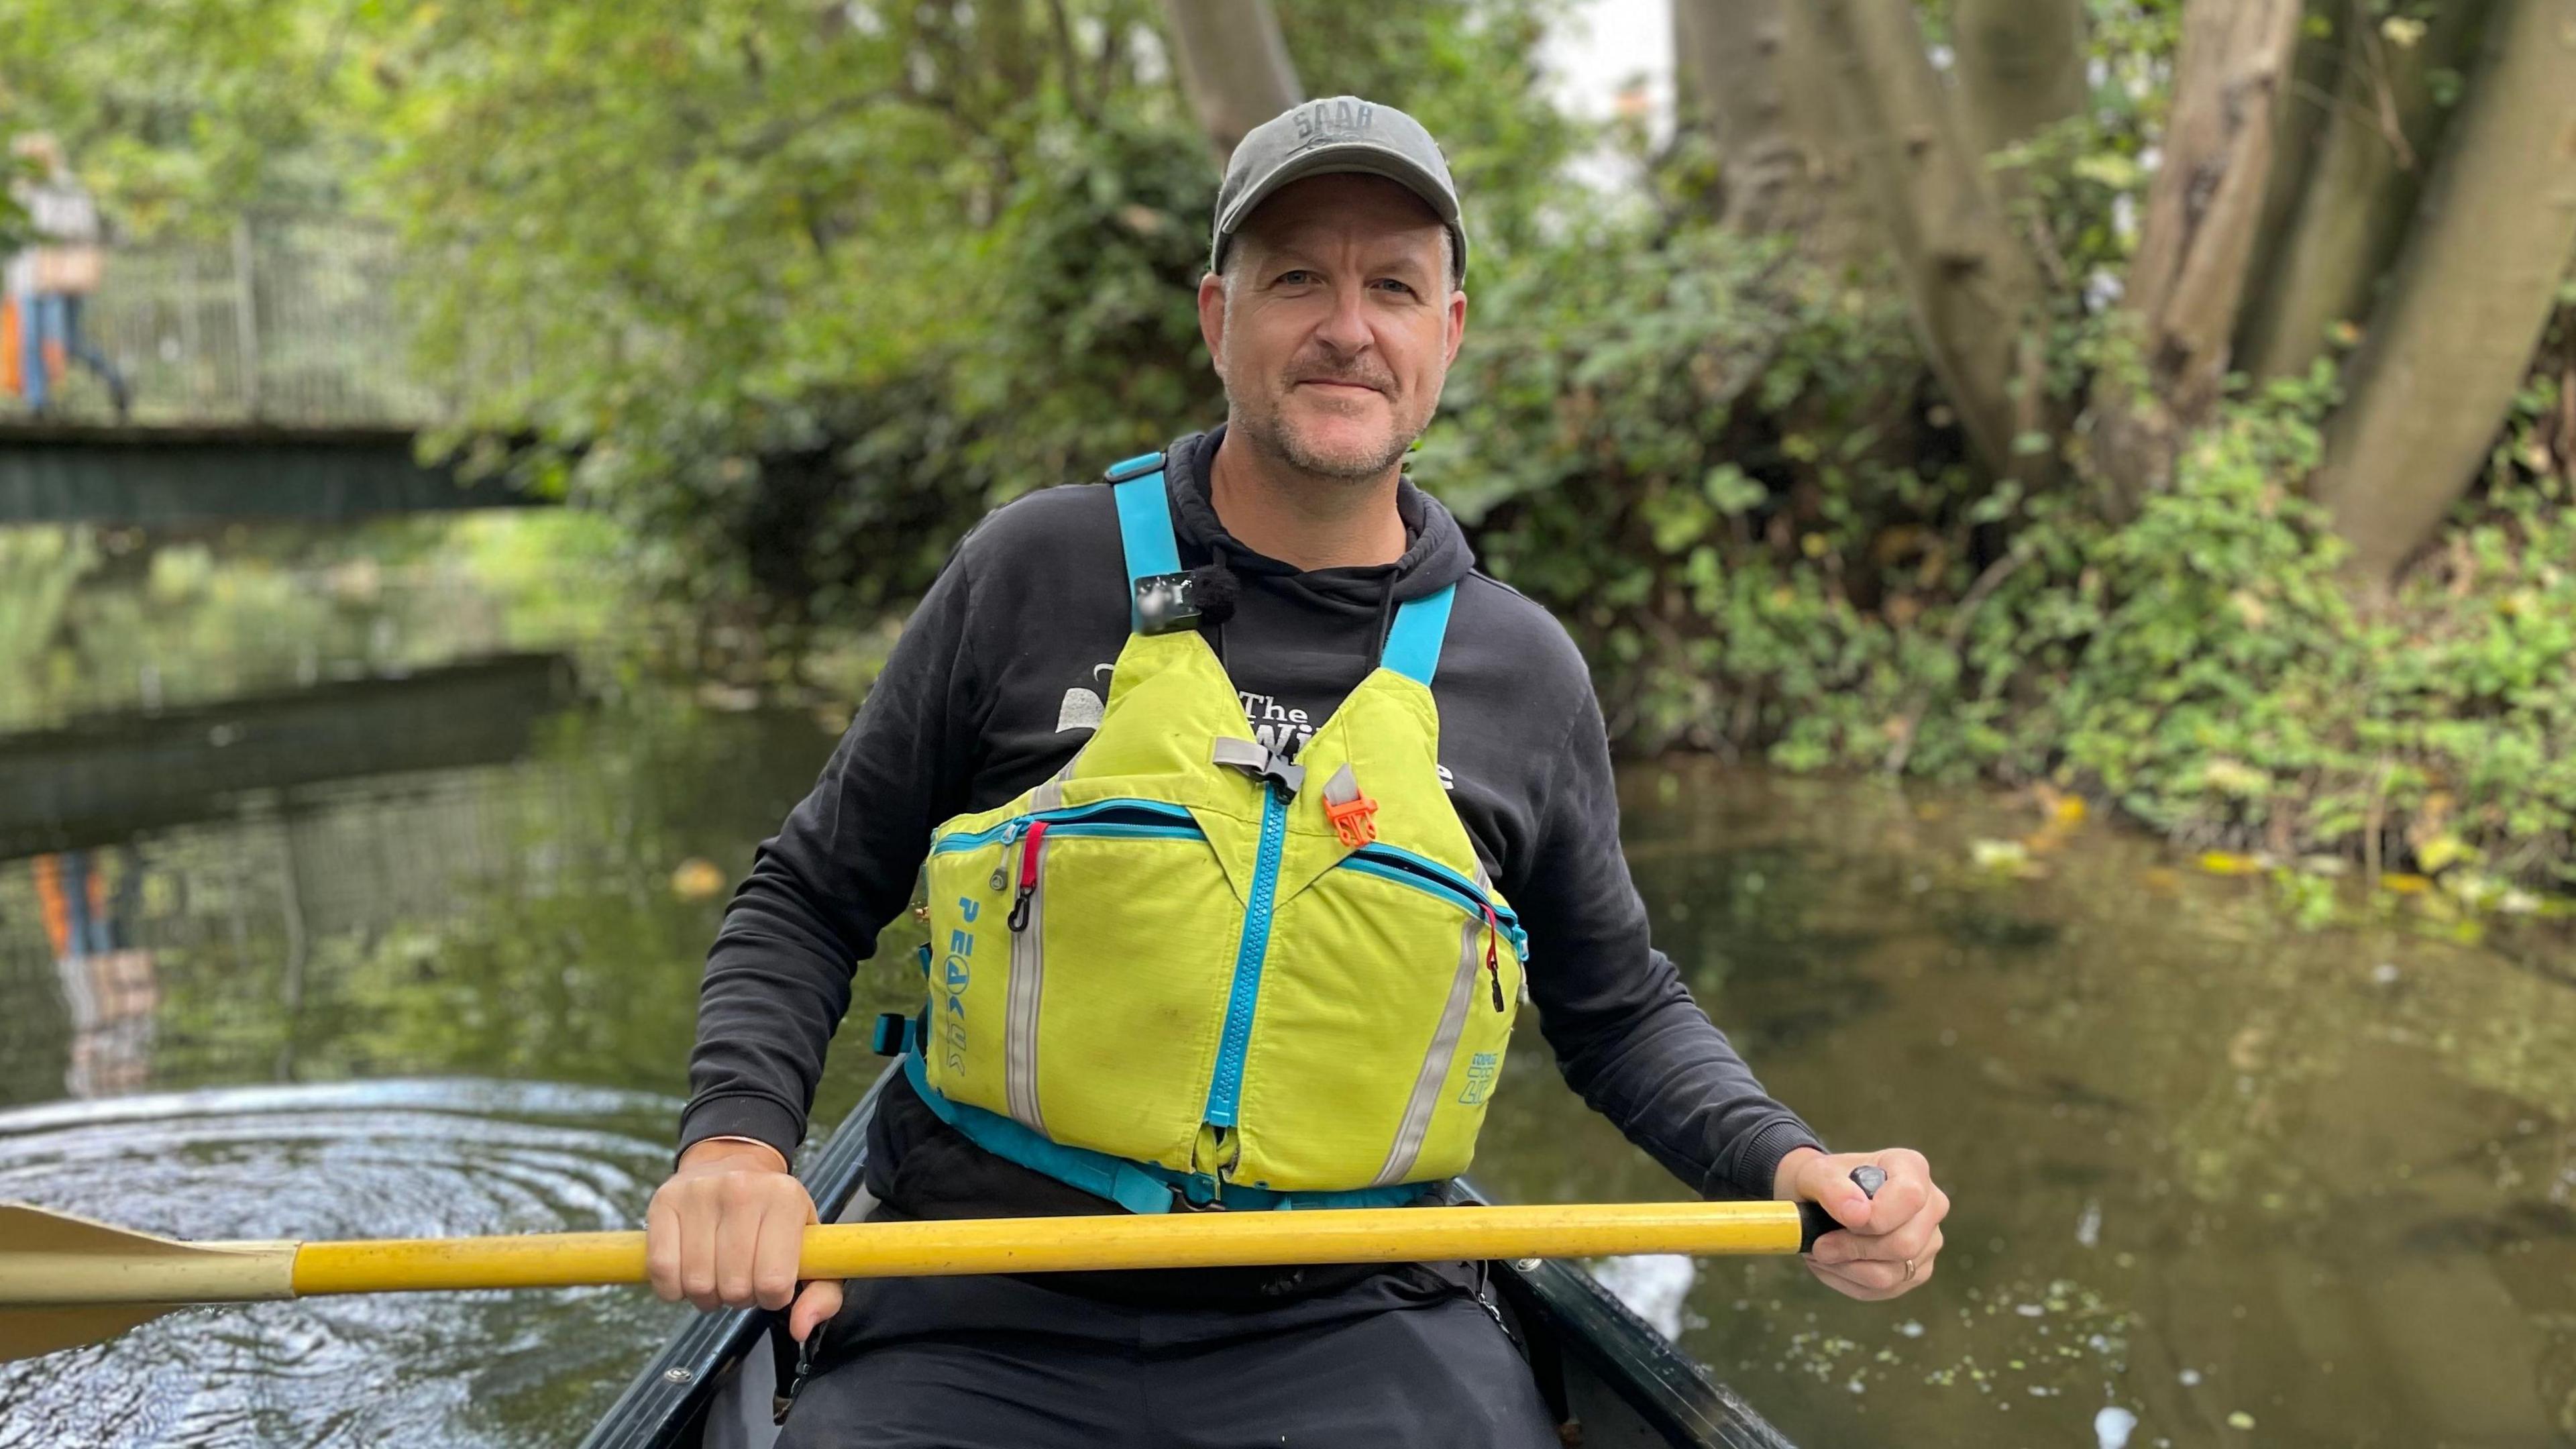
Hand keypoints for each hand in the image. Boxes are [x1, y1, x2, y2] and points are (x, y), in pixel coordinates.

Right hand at [646, 1138, 842, 1340]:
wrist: (734, 1164)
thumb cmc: (775, 1216)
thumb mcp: (812, 1247)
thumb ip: (822, 1293)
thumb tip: (801, 1328)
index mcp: (785, 1198)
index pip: (774, 1281)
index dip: (771, 1298)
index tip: (771, 1285)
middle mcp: (742, 1189)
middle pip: (734, 1286)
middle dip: (739, 1297)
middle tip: (742, 1279)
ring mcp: (700, 1193)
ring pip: (697, 1283)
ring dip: (707, 1295)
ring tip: (718, 1274)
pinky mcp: (664, 1201)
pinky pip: (662, 1270)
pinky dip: (673, 1288)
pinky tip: (688, 1274)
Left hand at [1773, 1145, 1947, 1300]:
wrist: (1823, 1202)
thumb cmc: (1823, 1183)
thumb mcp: (1815, 1174)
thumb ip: (1832, 1188)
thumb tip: (1857, 1214)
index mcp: (1912, 1168)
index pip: (1909, 1197)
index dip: (1875, 1217)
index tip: (1841, 1221)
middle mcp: (1931, 1205)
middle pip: (1904, 1244)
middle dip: (1853, 1249)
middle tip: (1819, 1246)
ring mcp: (1929, 1241)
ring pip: (1892, 1274)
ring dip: (1846, 1268)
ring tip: (1822, 1253)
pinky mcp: (1917, 1270)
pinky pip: (1885, 1290)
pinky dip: (1850, 1281)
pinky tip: (1835, 1264)